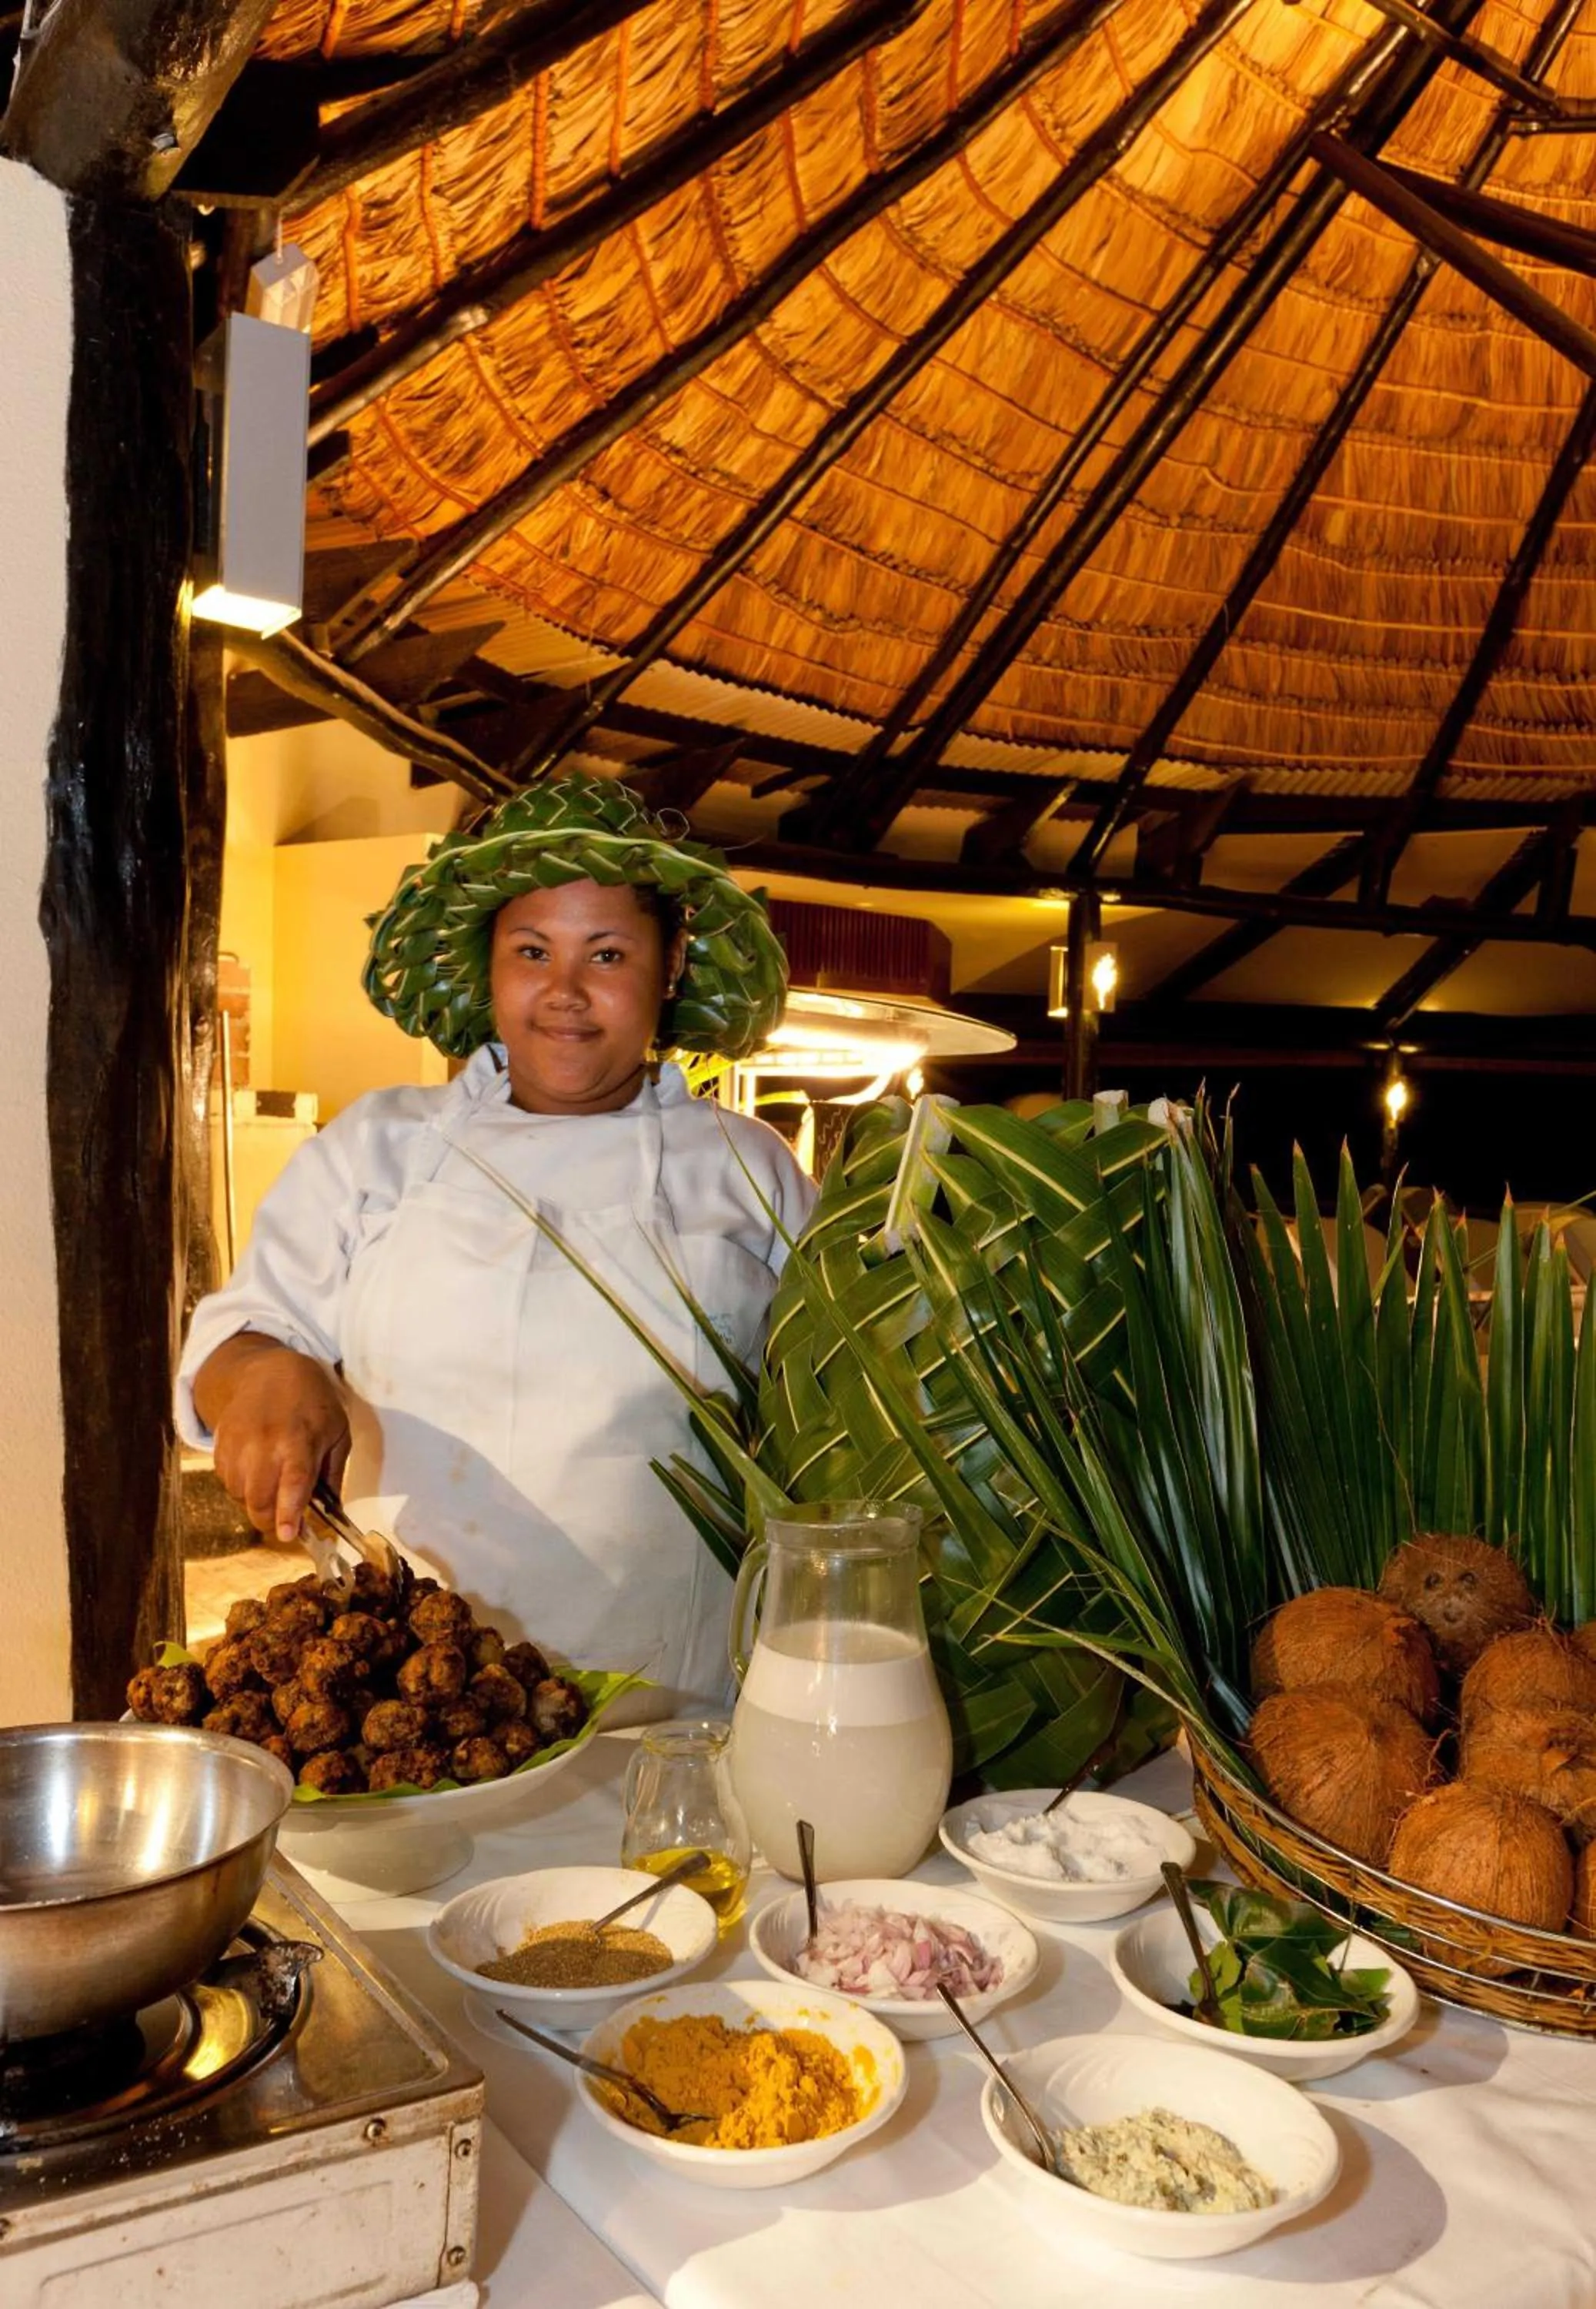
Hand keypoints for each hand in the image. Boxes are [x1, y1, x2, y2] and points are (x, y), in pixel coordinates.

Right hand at [194, 1335, 350, 1541]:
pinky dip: (240, 1487)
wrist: (268, 1371)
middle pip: (259, 1498)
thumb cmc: (311, 1402)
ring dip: (255, 1502)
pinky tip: (256, 1471)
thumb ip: (333, 1474)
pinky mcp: (219, 1444)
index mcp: (299, 1439)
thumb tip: (332, 1513)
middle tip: (284, 1521)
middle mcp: (264, 1443)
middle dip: (270, 1519)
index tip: (288, 1535)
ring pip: (239, 1495)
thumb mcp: (337, 1431)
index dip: (289, 1512)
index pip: (293, 1482)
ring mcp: (237, 1444)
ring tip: (272, 1484)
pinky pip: (226, 1482)